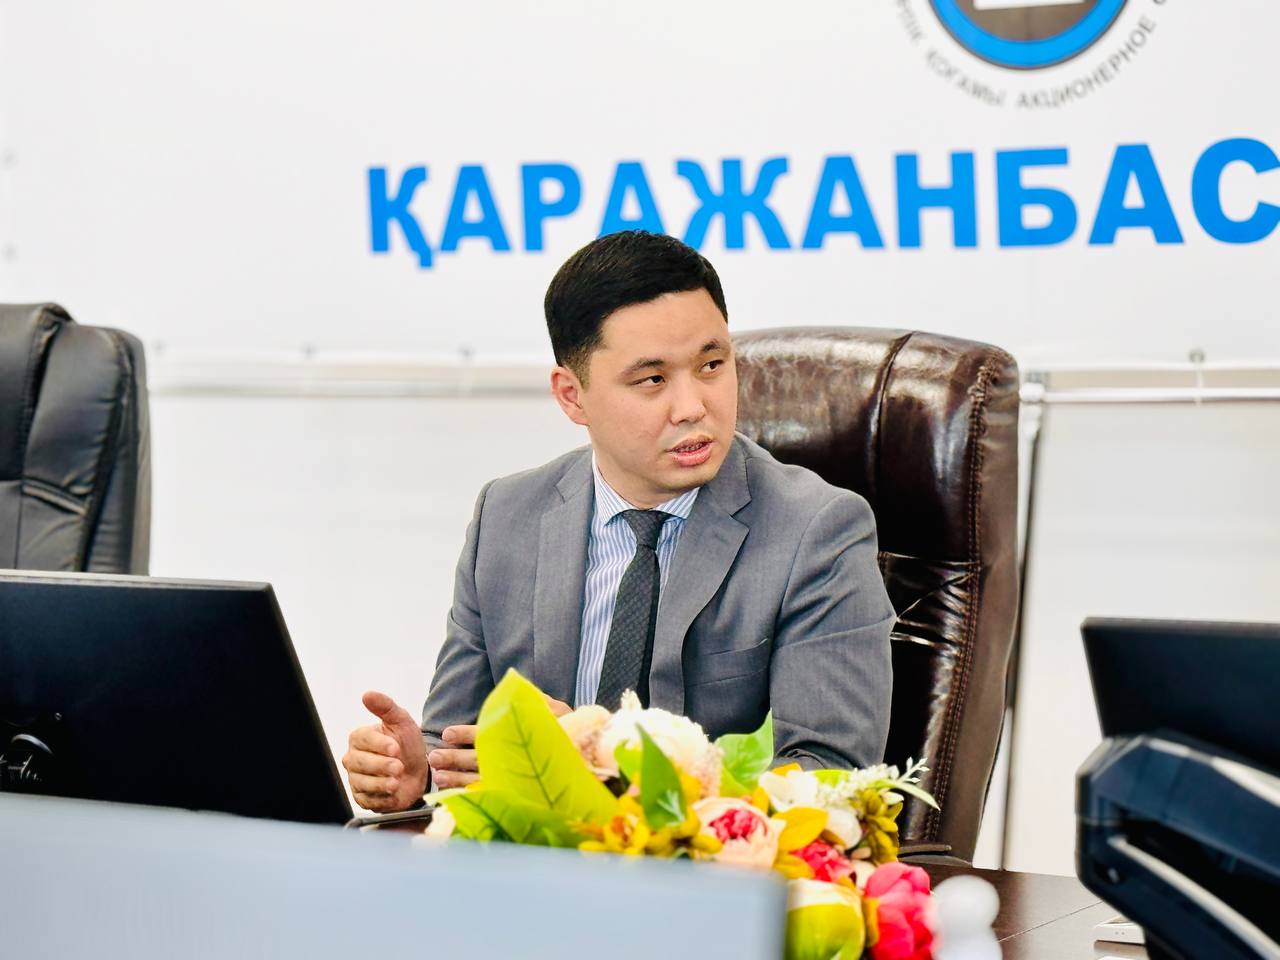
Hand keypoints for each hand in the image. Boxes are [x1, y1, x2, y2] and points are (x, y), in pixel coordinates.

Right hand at [343, 691, 428, 811]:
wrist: (419, 770)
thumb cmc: (408, 744)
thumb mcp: (402, 722)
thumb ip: (386, 707)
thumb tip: (366, 694)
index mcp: (359, 737)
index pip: (363, 740)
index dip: (379, 744)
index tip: (395, 748)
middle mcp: (353, 758)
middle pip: (360, 763)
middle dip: (380, 765)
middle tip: (398, 767)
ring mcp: (356, 779)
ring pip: (362, 783)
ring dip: (380, 784)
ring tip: (396, 782)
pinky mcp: (362, 798)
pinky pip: (367, 800)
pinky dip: (381, 799)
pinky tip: (393, 794)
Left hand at [427, 693, 571, 788]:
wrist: (593, 760)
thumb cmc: (570, 730)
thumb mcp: (554, 709)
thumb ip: (532, 698)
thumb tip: (511, 682)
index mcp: (526, 736)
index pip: (490, 734)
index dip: (467, 734)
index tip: (446, 733)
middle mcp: (522, 758)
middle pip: (481, 759)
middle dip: (455, 759)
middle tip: (433, 757)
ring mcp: (519, 779)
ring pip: (483, 779)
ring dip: (458, 778)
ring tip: (438, 776)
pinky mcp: (518, 793)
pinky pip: (491, 796)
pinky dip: (471, 795)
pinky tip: (454, 794)